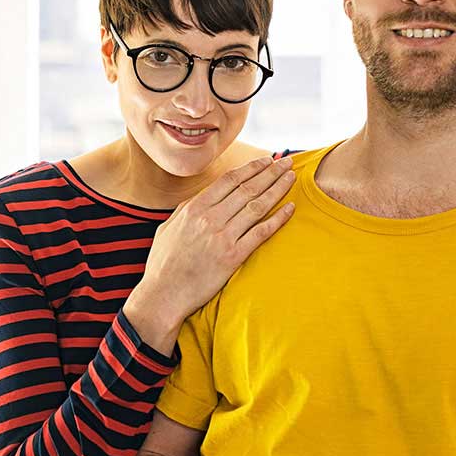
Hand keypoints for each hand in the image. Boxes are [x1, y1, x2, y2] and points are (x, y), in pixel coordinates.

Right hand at [125, 156, 295, 351]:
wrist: (163, 295)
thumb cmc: (163, 263)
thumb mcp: (169, 227)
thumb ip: (187, 209)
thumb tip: (204, 196)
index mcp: (194, 208)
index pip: (229, 180)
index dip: (251, 167)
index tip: (266, 160)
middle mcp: (210, 218)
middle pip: (247, 188)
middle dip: (270, 172)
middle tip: (287, 162)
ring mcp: (222, 237)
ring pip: (257, 206)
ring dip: (277, 189)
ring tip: (291, 178)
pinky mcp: (232, 257)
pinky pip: (261, 233)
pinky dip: (278, 219)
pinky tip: (290, 208)